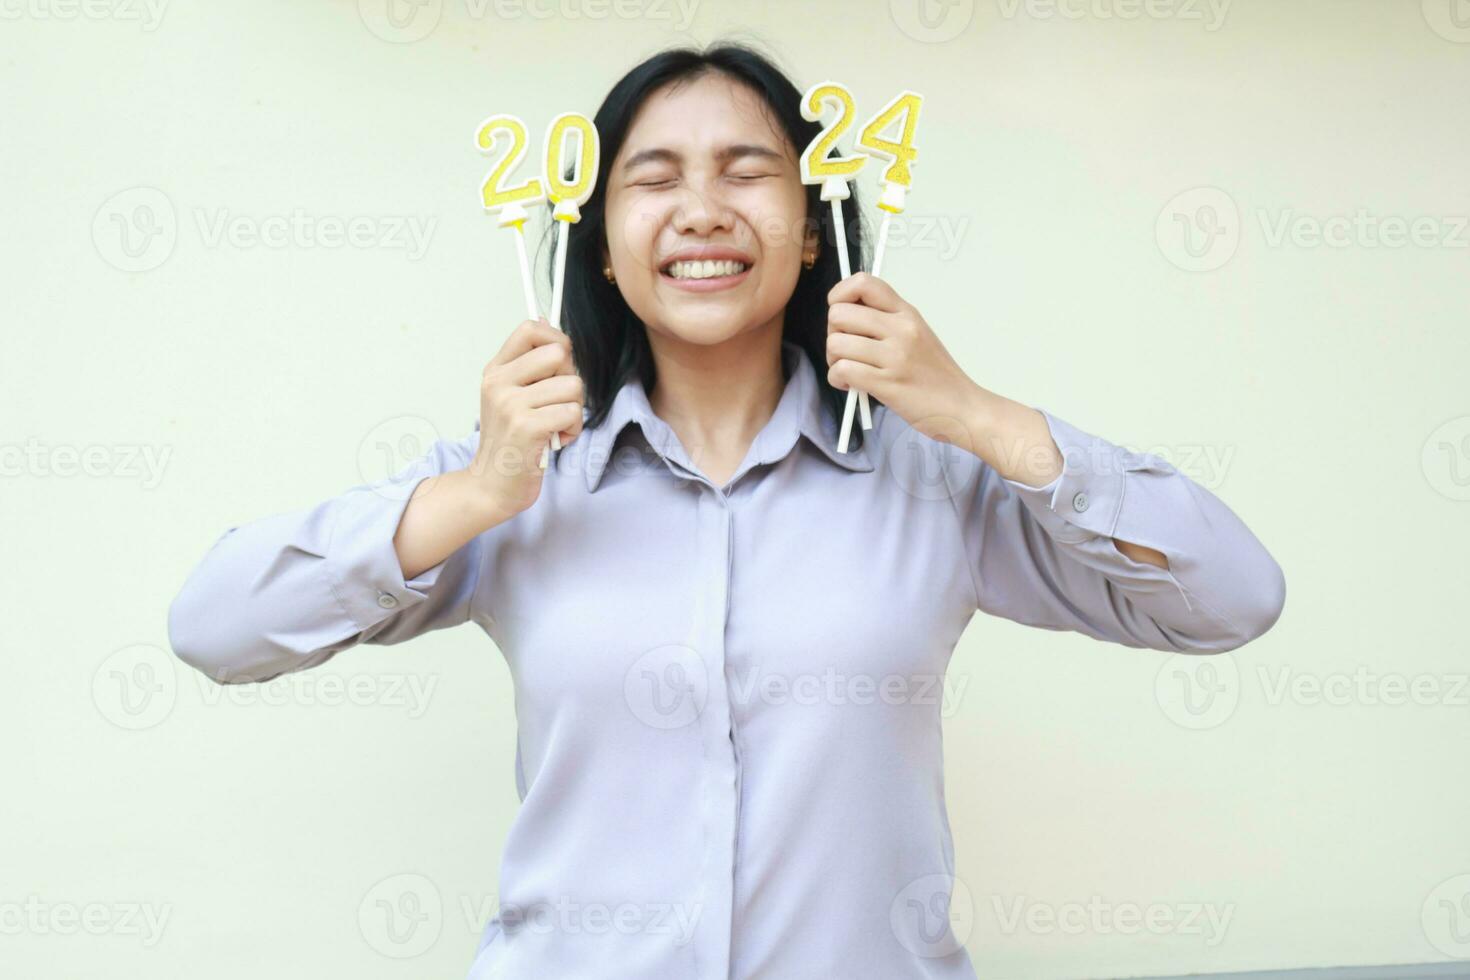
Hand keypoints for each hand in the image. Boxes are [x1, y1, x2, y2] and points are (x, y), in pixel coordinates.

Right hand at [467, 318, 583, 517]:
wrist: (491, 486)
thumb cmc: (510, 442)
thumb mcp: (510, 397)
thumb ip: (530, 366)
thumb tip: (548, 325)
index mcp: (496, 370)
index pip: (530, 329)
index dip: (556, 340)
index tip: (561, 363)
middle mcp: (499, 383)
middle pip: (559, 353)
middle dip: (571, 378)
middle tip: (558, 402)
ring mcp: (511, 405)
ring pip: (573, 386)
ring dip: (574, 410)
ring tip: (555, 426)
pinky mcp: (527, 427)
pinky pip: (572, 413)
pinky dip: (572, 430)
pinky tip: (555, 440)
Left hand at [825, 273, 983, 446]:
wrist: (963, 407)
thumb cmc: (936, 376)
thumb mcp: (917, 335)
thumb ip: (886, 323)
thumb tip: (845, 318)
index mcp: (906, 314)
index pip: (864, 282)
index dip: (840, 294)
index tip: (840, 313)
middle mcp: (901, 329)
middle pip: (839, 314)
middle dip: (833, 334)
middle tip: (846, 350)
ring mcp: (894, 356)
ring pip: (836, 343)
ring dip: (834, 360)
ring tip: (850, 371)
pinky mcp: (887, 383)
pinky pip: (842, 370)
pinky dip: (838, 379)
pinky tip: (851, 385)